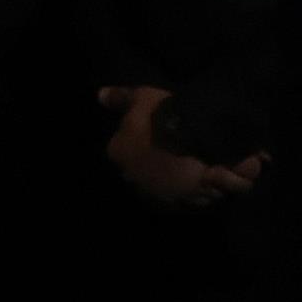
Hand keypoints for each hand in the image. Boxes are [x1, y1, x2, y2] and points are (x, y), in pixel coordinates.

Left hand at [102, 85, 256, 208]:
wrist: (197, 141)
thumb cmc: (163, 116)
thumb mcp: (141, 97)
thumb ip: (120, 97)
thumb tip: (99, 95)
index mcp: (117, 152)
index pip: (122, 146)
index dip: (139, 137)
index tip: (156, 129)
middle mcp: (129, 177)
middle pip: (138, 168)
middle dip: (152, 160)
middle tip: (173, 145)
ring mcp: (152, 194)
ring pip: (158, 184)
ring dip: (169, 176)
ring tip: (191, 161)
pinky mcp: (176, 206)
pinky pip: (180, 196)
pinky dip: (188, 188)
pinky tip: (202, 175)